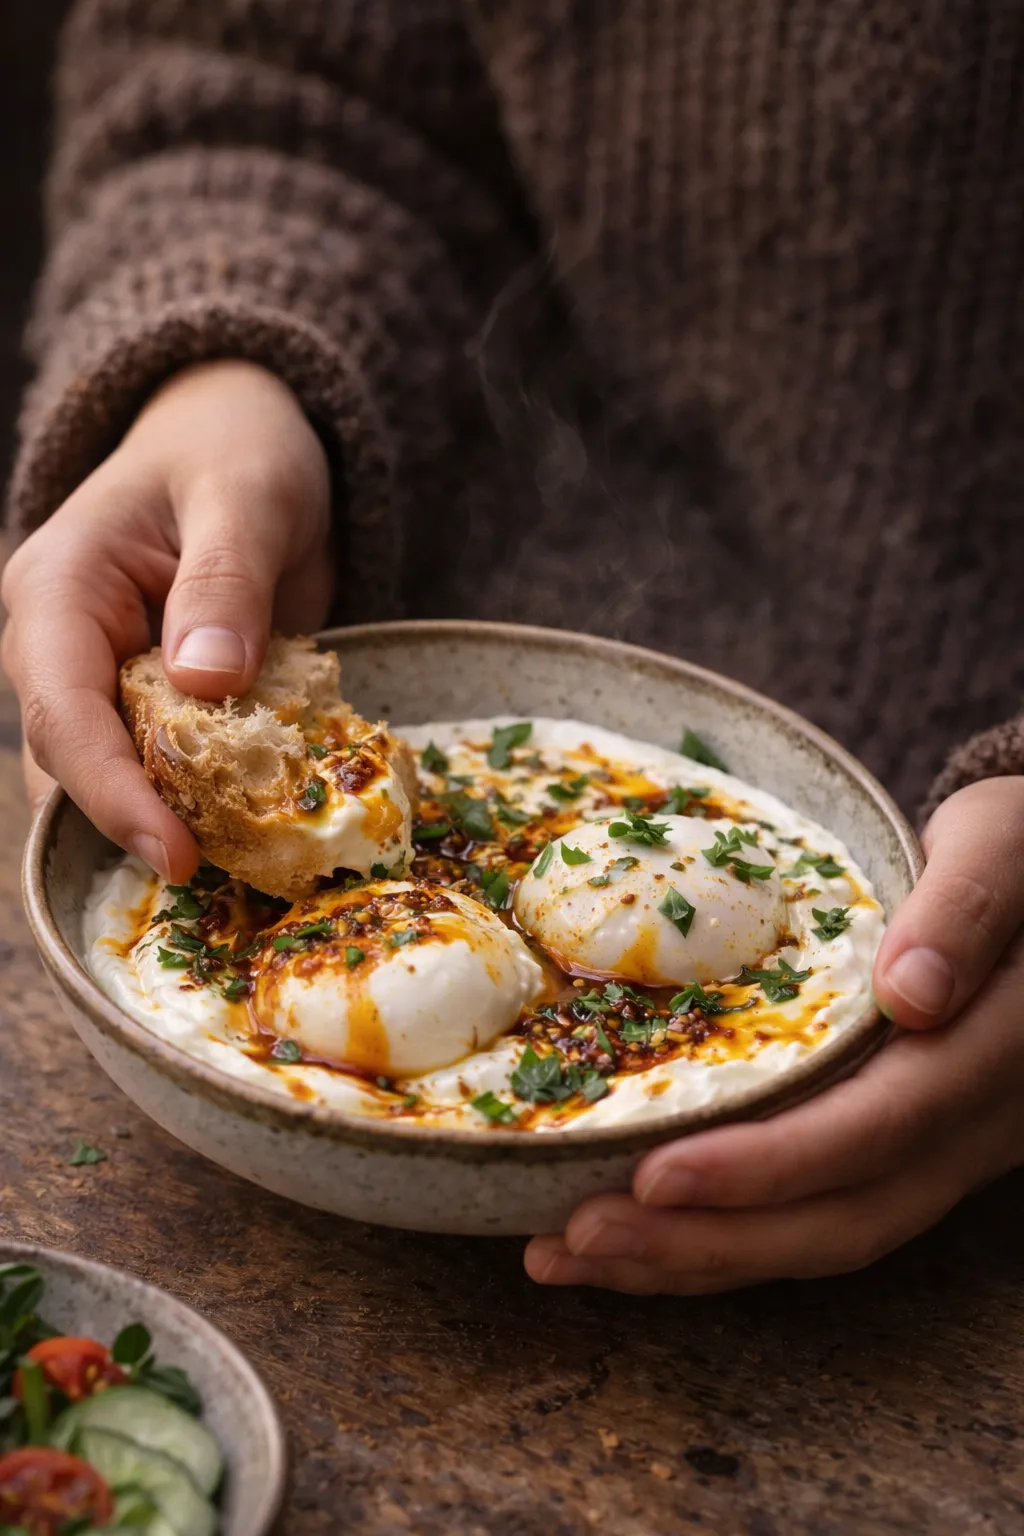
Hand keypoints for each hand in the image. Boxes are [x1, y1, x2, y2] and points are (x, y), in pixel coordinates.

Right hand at [2, 360, 332, 878]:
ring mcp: (108, 676)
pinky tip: (258, 824)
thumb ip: (226, 581)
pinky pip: (168, 762)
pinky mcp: (157, 699)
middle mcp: (64, 644)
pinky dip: (208, 796)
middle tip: (219, 874)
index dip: (112, 793)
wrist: (246, 440)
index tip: (174, 853)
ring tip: (244, 862)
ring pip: (119, 773)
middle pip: (79, 760)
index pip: (65, 712)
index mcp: (58, 589)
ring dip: (174, 817)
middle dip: (139, 821)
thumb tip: (207, 682)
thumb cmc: (237, 450)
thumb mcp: (245, 496)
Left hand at [526, 776, 1023, 1292]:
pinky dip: (719, 1237)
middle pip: (837, 1219)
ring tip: (570, 1253)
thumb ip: (966, 910)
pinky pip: (813, 1217)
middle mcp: (968, 1128)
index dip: (763, 1167)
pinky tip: (633, 1235)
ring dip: (694, 1259)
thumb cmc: (1014, 853)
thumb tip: (913, 994)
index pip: (872, 1132)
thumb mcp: (1001, 846)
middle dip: (702, 1242)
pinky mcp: (898, 1154)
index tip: (651, 1176)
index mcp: (988, 1053)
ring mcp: (938, 1154)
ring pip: (820, 1238)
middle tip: (576, 1238)